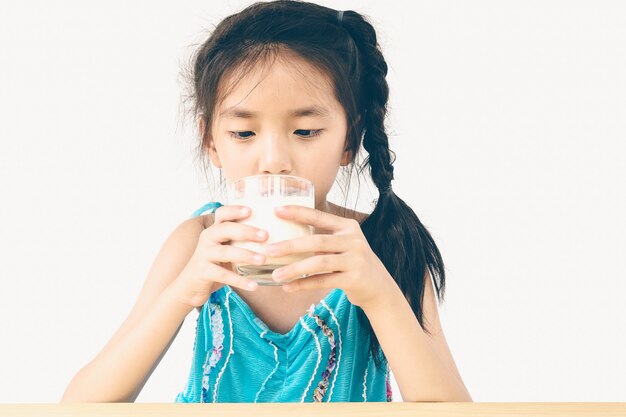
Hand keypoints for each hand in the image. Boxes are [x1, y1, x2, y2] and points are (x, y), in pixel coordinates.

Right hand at [170, 205, 267, 308]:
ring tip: (263, 260)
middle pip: (225, 229)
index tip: (251, 210)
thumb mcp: (225, 249)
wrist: (189, 287)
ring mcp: (203, 255)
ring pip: (226, 252)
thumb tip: (272, 236)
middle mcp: (207, 239)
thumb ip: (240, 241)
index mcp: (214, 230)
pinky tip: (254, 285)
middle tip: (265, 235)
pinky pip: (224, 275)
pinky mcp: (203, 272)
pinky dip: (240, 280)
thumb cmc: (214, 265)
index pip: (222, 214)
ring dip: (246, 255)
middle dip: (246, 231)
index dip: (234, 210)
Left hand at [265, 205, 395, 311]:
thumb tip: (285, 236)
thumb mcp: (343, 244)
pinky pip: (323, 281)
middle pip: (317, 241)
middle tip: (269, 250)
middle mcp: (353, 241)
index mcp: (348, 227)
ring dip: (294, 269)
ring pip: (319, 263)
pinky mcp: (354, 279)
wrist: (378, 287)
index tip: (276, 210)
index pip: (319, 216)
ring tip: (275, 275)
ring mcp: (355, 260)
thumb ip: (323, 238)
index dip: (298, 212)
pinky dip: (303, 284)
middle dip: (291, 246)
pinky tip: (288, 287)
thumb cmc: (351, 262)